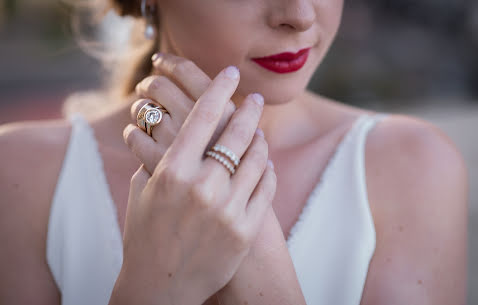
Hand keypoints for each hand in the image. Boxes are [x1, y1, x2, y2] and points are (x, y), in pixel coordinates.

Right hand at [120, 54, 276, 304]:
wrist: (160, 286)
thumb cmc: (145, 234)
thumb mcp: (144, 190)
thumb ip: (160, 156)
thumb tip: (177, 128)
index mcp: (172, 171)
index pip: (203, 116)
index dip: (219, 89)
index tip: (230, 74)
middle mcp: (202, 186)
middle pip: (236, 133)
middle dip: (249, 109)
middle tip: (255, 99)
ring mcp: (228, 209)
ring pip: (257, 159)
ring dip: (260, 141)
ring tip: (258, 133)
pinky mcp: (245, 230)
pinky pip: (266, 188)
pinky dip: (268, 171)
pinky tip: (265, 164)